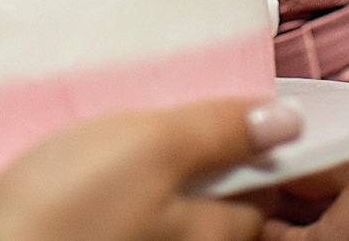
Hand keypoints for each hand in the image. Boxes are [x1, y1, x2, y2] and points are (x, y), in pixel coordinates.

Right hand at [0, 96, 306, 240]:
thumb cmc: (64, 211)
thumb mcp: (151, 145)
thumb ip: (218, 133)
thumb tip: (283, 122)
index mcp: (212, 235)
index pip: (258, 191)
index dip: (246, 149)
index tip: (222, 120)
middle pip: (214, 212)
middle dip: (200, 173)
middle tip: (161, 131)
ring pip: (166, 221)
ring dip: (152, 189)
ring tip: (116, 154)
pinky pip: (123, 228)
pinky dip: (115, 208)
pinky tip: (84, 188)